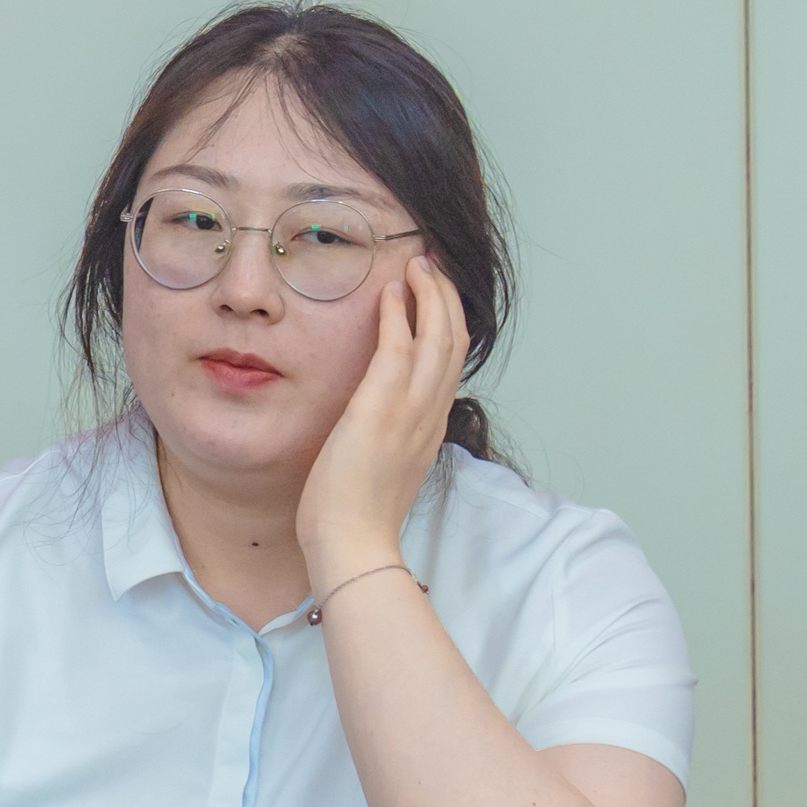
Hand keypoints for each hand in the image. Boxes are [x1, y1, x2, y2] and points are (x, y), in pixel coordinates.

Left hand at [297, 251, 469, 585]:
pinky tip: (390, 290)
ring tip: (417, 263)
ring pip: (438, 336)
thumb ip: (389, 438)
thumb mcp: (383, 467)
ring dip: (429, 294)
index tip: (436, 296)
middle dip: (446, 297)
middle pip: (454, 341)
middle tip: (432, 265)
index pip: (450, 364)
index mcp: (430, 428)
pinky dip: (399, 314)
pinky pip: (398, 347)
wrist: (352, 544)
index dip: (448, 324)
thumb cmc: (355, 514)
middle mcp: (429, 414)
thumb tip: (377, 423)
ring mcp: (410, 411)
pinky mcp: (381, 408)